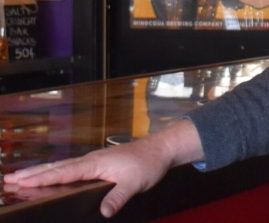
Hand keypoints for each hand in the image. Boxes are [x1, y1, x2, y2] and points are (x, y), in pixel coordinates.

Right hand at [2, 119, 201, 217]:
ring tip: (19, 177)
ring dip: (41, 172)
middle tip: (8, 179)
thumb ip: (118, 197)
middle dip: (32, 174)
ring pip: (62, 167)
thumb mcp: (135, 183)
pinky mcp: (98, 164)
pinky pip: (71, 168)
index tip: (21, 181)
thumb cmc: (148, 163)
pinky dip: (55, 171)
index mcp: (95, 163)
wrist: (161, 149)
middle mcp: (90, 160)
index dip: (42, 178)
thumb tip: (104, 212)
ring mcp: (93, 161)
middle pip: (56, 168)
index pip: (63, 172)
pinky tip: (50, 176)